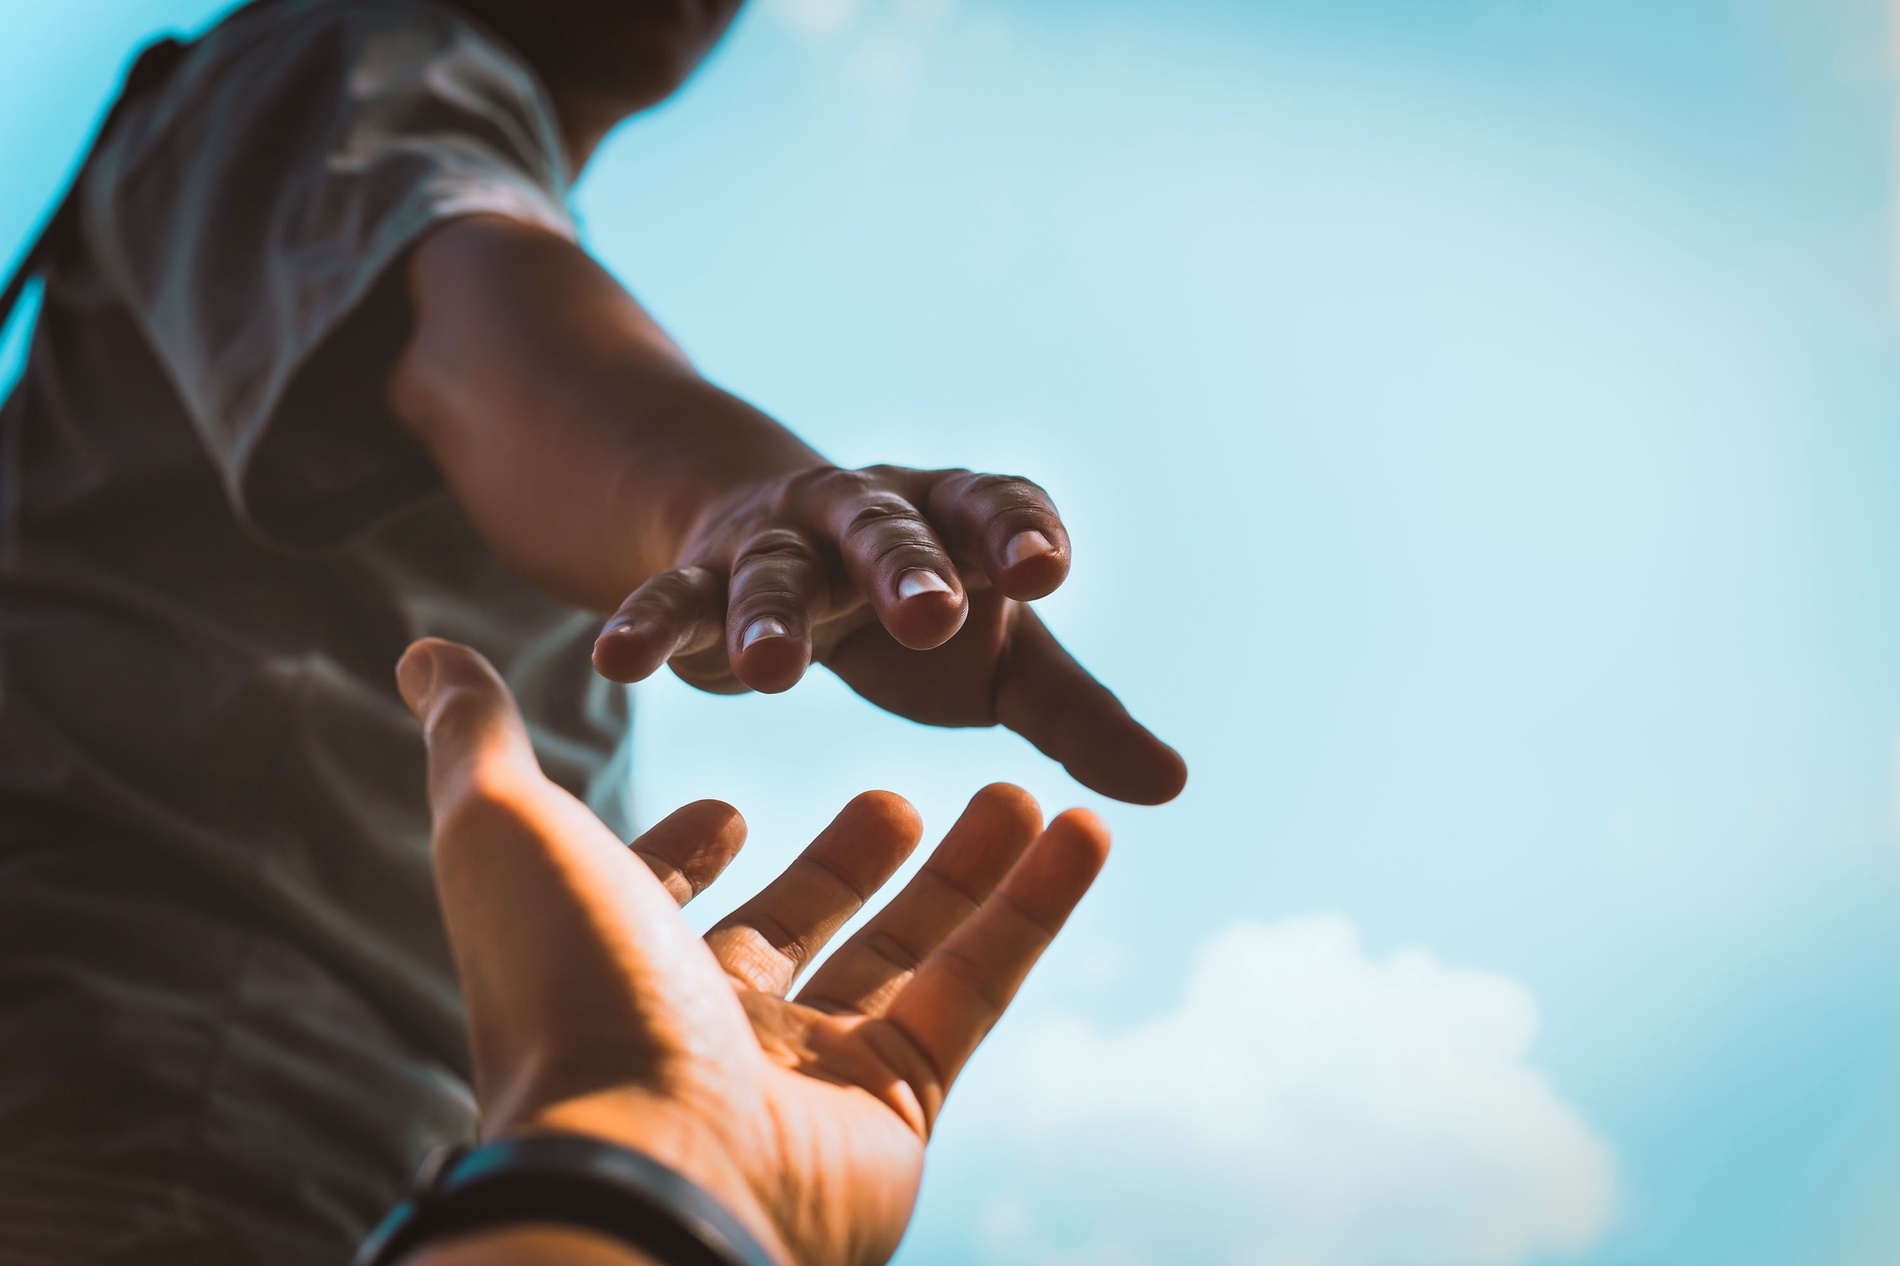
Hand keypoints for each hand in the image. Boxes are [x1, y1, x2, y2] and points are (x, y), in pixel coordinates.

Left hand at [396, 637, 1110, 1265]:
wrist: (650, 1165)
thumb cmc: (568, 992)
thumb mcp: (506, 831)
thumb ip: (476, 739)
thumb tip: (424, 650)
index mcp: (616, 962)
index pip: (660, 901)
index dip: (689, 854)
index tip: (731, 807)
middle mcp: (708, 1023)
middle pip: (798, 923)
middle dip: (848, 862)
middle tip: (897, 797)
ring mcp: (806, 1070)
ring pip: (905, 953)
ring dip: (967, 872)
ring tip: (1021, 791)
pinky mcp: (896, 1103)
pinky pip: (975, 991)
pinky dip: (1033, 910)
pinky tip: (1081, 830)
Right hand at [590, 464, 1186, 804]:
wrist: (782, 545)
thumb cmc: (920, 613)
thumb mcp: (1003, 660)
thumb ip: (1077, 716)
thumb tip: (1172, 787)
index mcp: (956, 522)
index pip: (995, 509)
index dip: (1018, 533)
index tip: (1046, 569)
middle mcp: (868, 517)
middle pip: (889, 531)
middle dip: (907, 569)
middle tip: (931, 614)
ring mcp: (779, 543)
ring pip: (773, 571)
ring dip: (769, 614)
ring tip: (770, 674)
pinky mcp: (701, 577)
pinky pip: (671, 599)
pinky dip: (646, 625)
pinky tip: (615, 659)